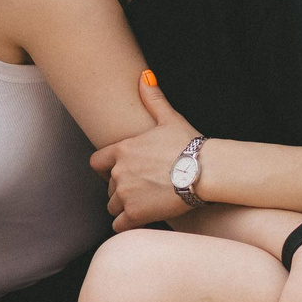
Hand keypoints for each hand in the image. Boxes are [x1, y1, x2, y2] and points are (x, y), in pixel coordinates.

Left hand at [91, 71, 203, 229]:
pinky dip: (128, 224)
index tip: (121, 172)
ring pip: (113, 207)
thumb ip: (153, 99)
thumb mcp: (170, 118)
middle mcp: (119, 172)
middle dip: (121, 190)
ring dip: (125, 207)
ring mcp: (126, 194)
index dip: (106, 169)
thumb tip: (144, 76)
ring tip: (146, 203)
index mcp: (122, 150)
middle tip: (144, 189)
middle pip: (108, 187)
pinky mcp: (135, 214)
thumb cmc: (189, 144)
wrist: (205, 171)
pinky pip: (119, 225)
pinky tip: (143, 218)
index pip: (96, 163)